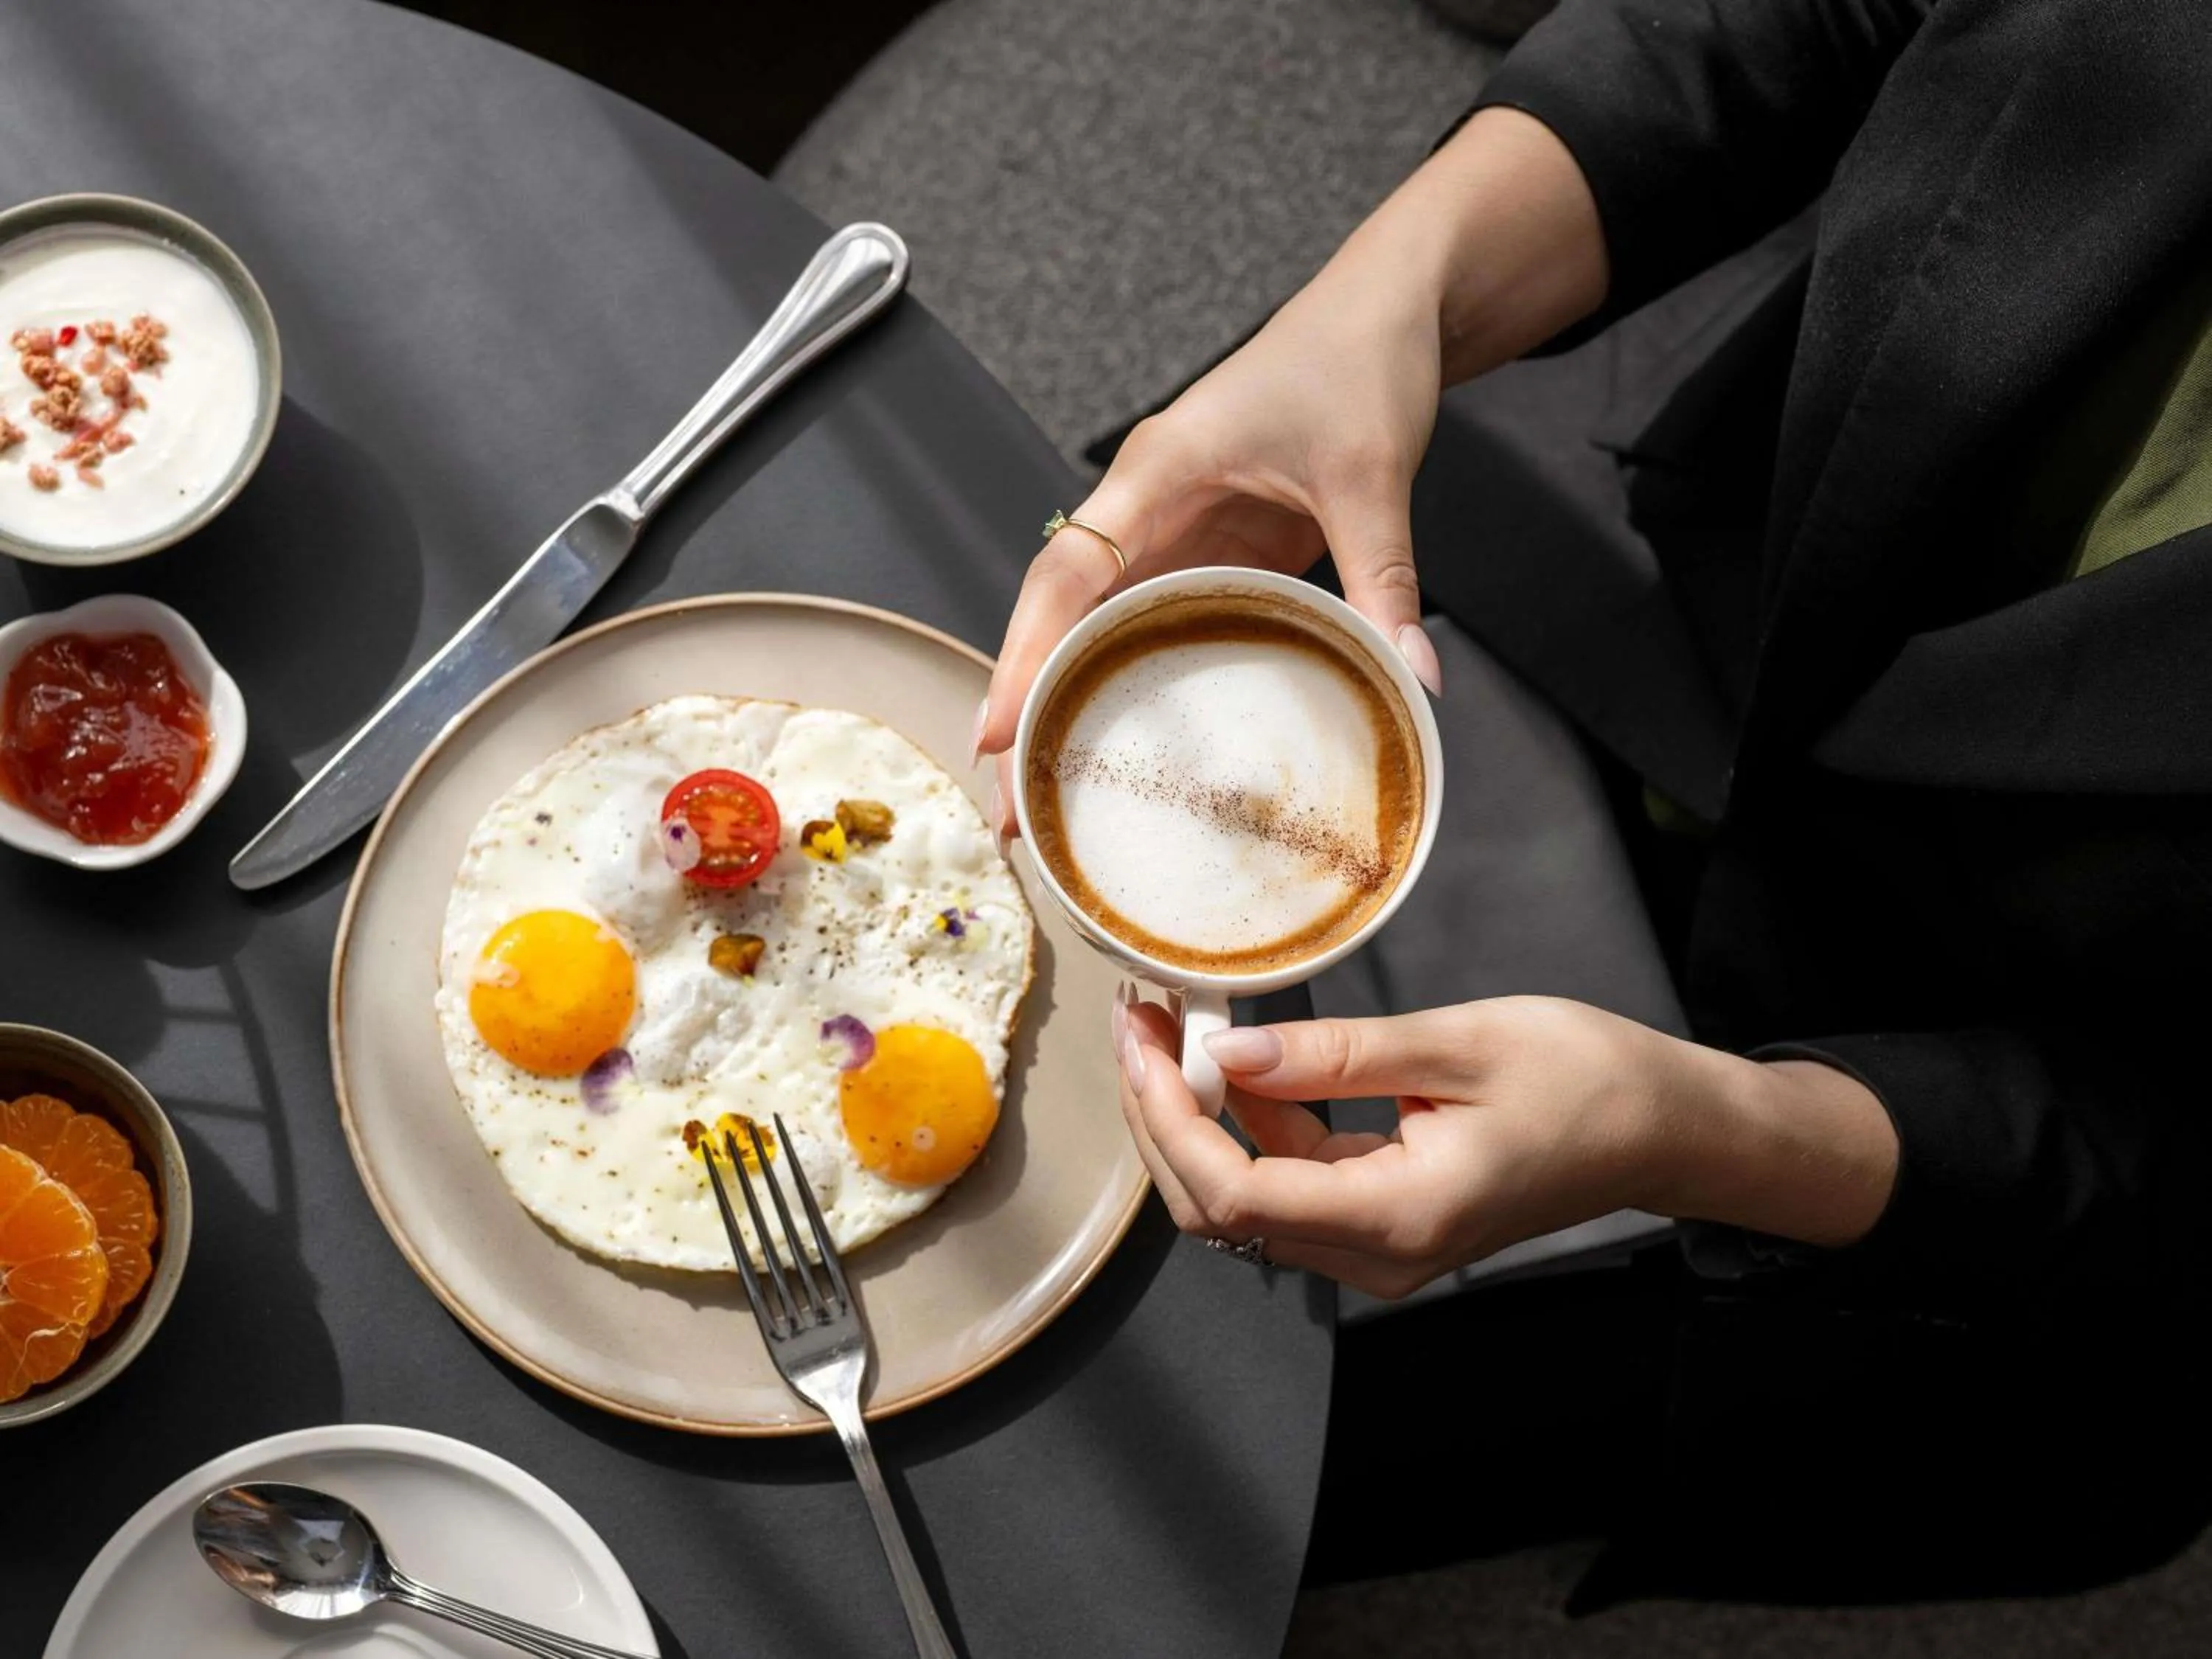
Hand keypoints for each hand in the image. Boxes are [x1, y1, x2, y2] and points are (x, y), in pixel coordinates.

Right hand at [973, 270, 1447, 836]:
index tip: (997, 734)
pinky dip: (1127, 682)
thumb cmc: (1358, 363)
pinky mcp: (1205, 546)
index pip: (1069, 574)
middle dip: (1028, 706)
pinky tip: (1120, 747)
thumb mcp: (1373, 475)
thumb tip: (1414, 679)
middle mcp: (1145, 502)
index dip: (1027, 657)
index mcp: (1159, 469)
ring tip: (1047, 803)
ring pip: (1094, 627)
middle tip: (1011, 811)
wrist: (1387, 312)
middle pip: (1060, 615)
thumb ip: (1385, 580)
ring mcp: (1170, 526)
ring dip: (1066, 704)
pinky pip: (1151, 622)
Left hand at [1112, 989, 1897, 1299]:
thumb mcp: (1457, 1044)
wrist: (1660, 1129)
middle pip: (1218, 1209)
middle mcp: (1376, 1253)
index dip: (1168, 1120)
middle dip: (1160, 1116)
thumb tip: (1226, 1050)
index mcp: (1398, 1215)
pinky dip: (1246, 1123)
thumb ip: (1336, 1055)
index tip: (1140, 1038)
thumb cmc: (1582, 1078)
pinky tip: (1233, 1055)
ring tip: (1166, 1025)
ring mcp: (1376, 1246)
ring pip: (1241, 1201)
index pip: (1235, 1194)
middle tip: (1135, 1020)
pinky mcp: (1381, 1220)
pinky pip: (1286, 1183)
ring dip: (1193, 1118)